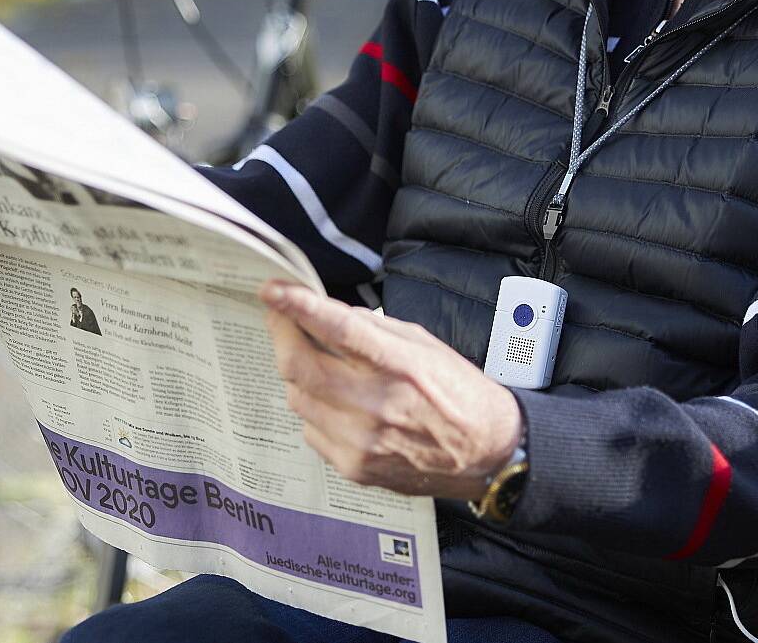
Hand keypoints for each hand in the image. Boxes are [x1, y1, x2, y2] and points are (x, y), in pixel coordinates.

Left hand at [260, 281, 521, 500]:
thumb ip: (373, 328)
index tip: (272, 289)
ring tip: (318, 361)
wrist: (485, 452)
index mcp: (399, 363)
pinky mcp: (353, 468)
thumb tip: (327, 312)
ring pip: (297, 396)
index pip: (337, 328)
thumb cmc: (457, 390)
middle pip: (298, 365)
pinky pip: (310, 428)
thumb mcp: (423, 342)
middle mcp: (375, 404)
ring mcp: (360, 441)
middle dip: (280, 333)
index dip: (298, 306)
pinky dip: (314, 407)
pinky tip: (337, 400)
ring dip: (298, 372)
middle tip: (278, 315)